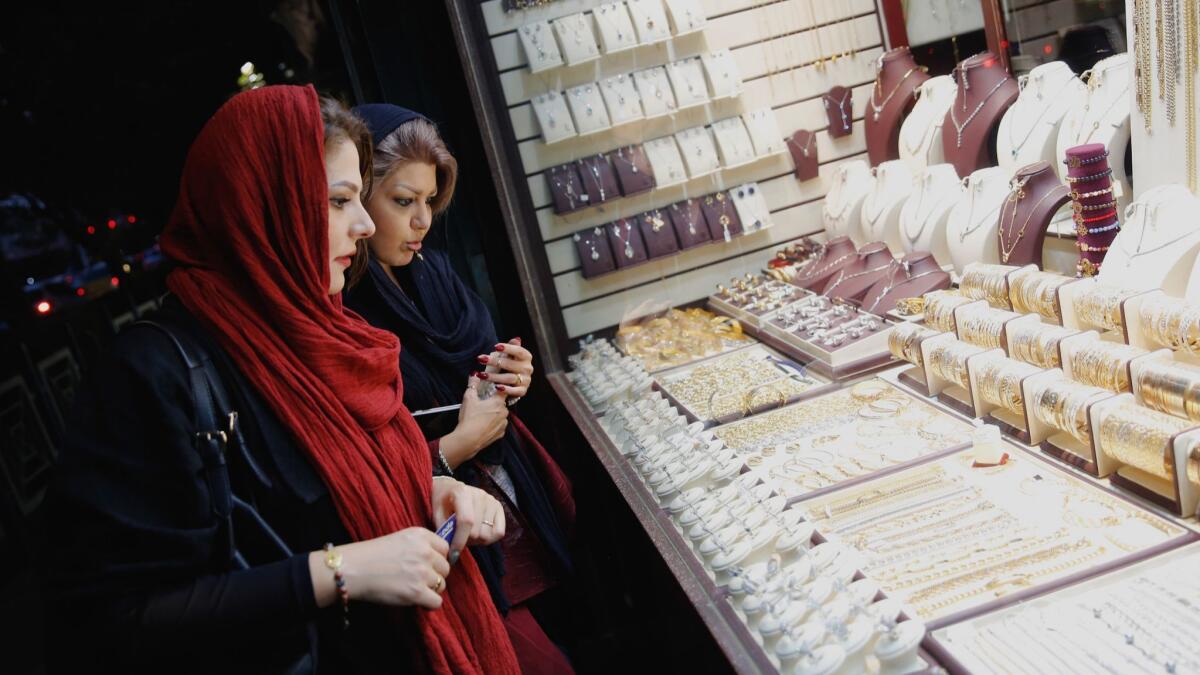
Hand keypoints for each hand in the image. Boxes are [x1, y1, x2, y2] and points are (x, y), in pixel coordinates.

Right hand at [310, 527, 449, 609]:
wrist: (353, 569)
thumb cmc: (371, 555)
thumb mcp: (400, 539)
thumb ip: (420, 546)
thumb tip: (437, 560)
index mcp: (421, 535)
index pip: (445, 549)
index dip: (437, 559)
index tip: (427, 566)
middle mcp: (425, 552)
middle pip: (445, 568)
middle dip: (434, 576)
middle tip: (418, 580)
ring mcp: (422, 572)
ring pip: (441, 585)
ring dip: (430, 590)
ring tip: (413, 589)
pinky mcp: (416, 592)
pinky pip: (437, 602)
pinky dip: (428, 604)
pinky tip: (417, 601)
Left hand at [431, 476, 506, 559]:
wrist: (449, 489)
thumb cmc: (441, 502)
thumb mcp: (436, 514)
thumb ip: (444, 530)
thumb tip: (451, 549)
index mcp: (462, 492)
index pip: (466, 521)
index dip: (459, 540)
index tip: (452, 553)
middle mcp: (480, 495)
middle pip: (477, 531)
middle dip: (465, 540)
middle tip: (457, 538)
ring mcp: (491, 500)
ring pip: (488, 534)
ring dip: (476, 540)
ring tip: (466, 533)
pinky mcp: (498, 507)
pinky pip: (499, 532)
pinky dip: (489, 538)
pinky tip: (478, 532)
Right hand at [439, 375, 508, 467]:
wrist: (468, 440)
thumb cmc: (469, 418)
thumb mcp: (468, 398)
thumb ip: (472, 384)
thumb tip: (475, 374)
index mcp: (498, 402)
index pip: (502, 390)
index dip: (497, 389)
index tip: (491, 389)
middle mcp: (504, 412)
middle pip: (501, 403)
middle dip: (493, 403)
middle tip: (482, 404)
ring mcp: (503, 424)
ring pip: (500, 415)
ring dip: (494, 414)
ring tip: (481, 416)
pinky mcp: (500, 434)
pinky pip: (498, 426)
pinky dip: (493, 425)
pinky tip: (483, 425)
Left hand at [479, 337, 533, 399]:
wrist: (514, 382)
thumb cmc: (510, 365)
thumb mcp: (510, 355)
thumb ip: (512, 347)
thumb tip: (516, 339)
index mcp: (526, 357)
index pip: (518, 351)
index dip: (508, 348)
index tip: (495, 346)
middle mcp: (528, 368)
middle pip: (510, 364)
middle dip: (494, 361)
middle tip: (480, 359)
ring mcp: (526, 380)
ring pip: (509, 378)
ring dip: (494, 376)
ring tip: (482, 375)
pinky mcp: (522, 391)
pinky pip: (515, 391)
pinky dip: (506, 389)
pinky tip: (496, 387)